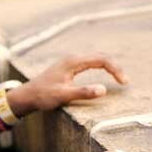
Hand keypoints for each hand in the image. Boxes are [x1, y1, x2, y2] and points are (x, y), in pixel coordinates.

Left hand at [7, 53, 127, 116]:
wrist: (27, 95)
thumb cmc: (42, 95)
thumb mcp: (63, 96)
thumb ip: (83, 92)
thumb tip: (103, 90)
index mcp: (72, 62)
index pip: (101, 60)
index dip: (115, 69)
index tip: (123, 82)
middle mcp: (72, 59)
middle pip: (100, 56)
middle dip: (114, 66)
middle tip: (124, 81)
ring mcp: (70, 62)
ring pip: (95, 58)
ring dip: (108, 65)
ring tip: (119, 77)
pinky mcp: (68, 66)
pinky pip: (89, 62)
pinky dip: (101, 66)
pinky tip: (104, 73)